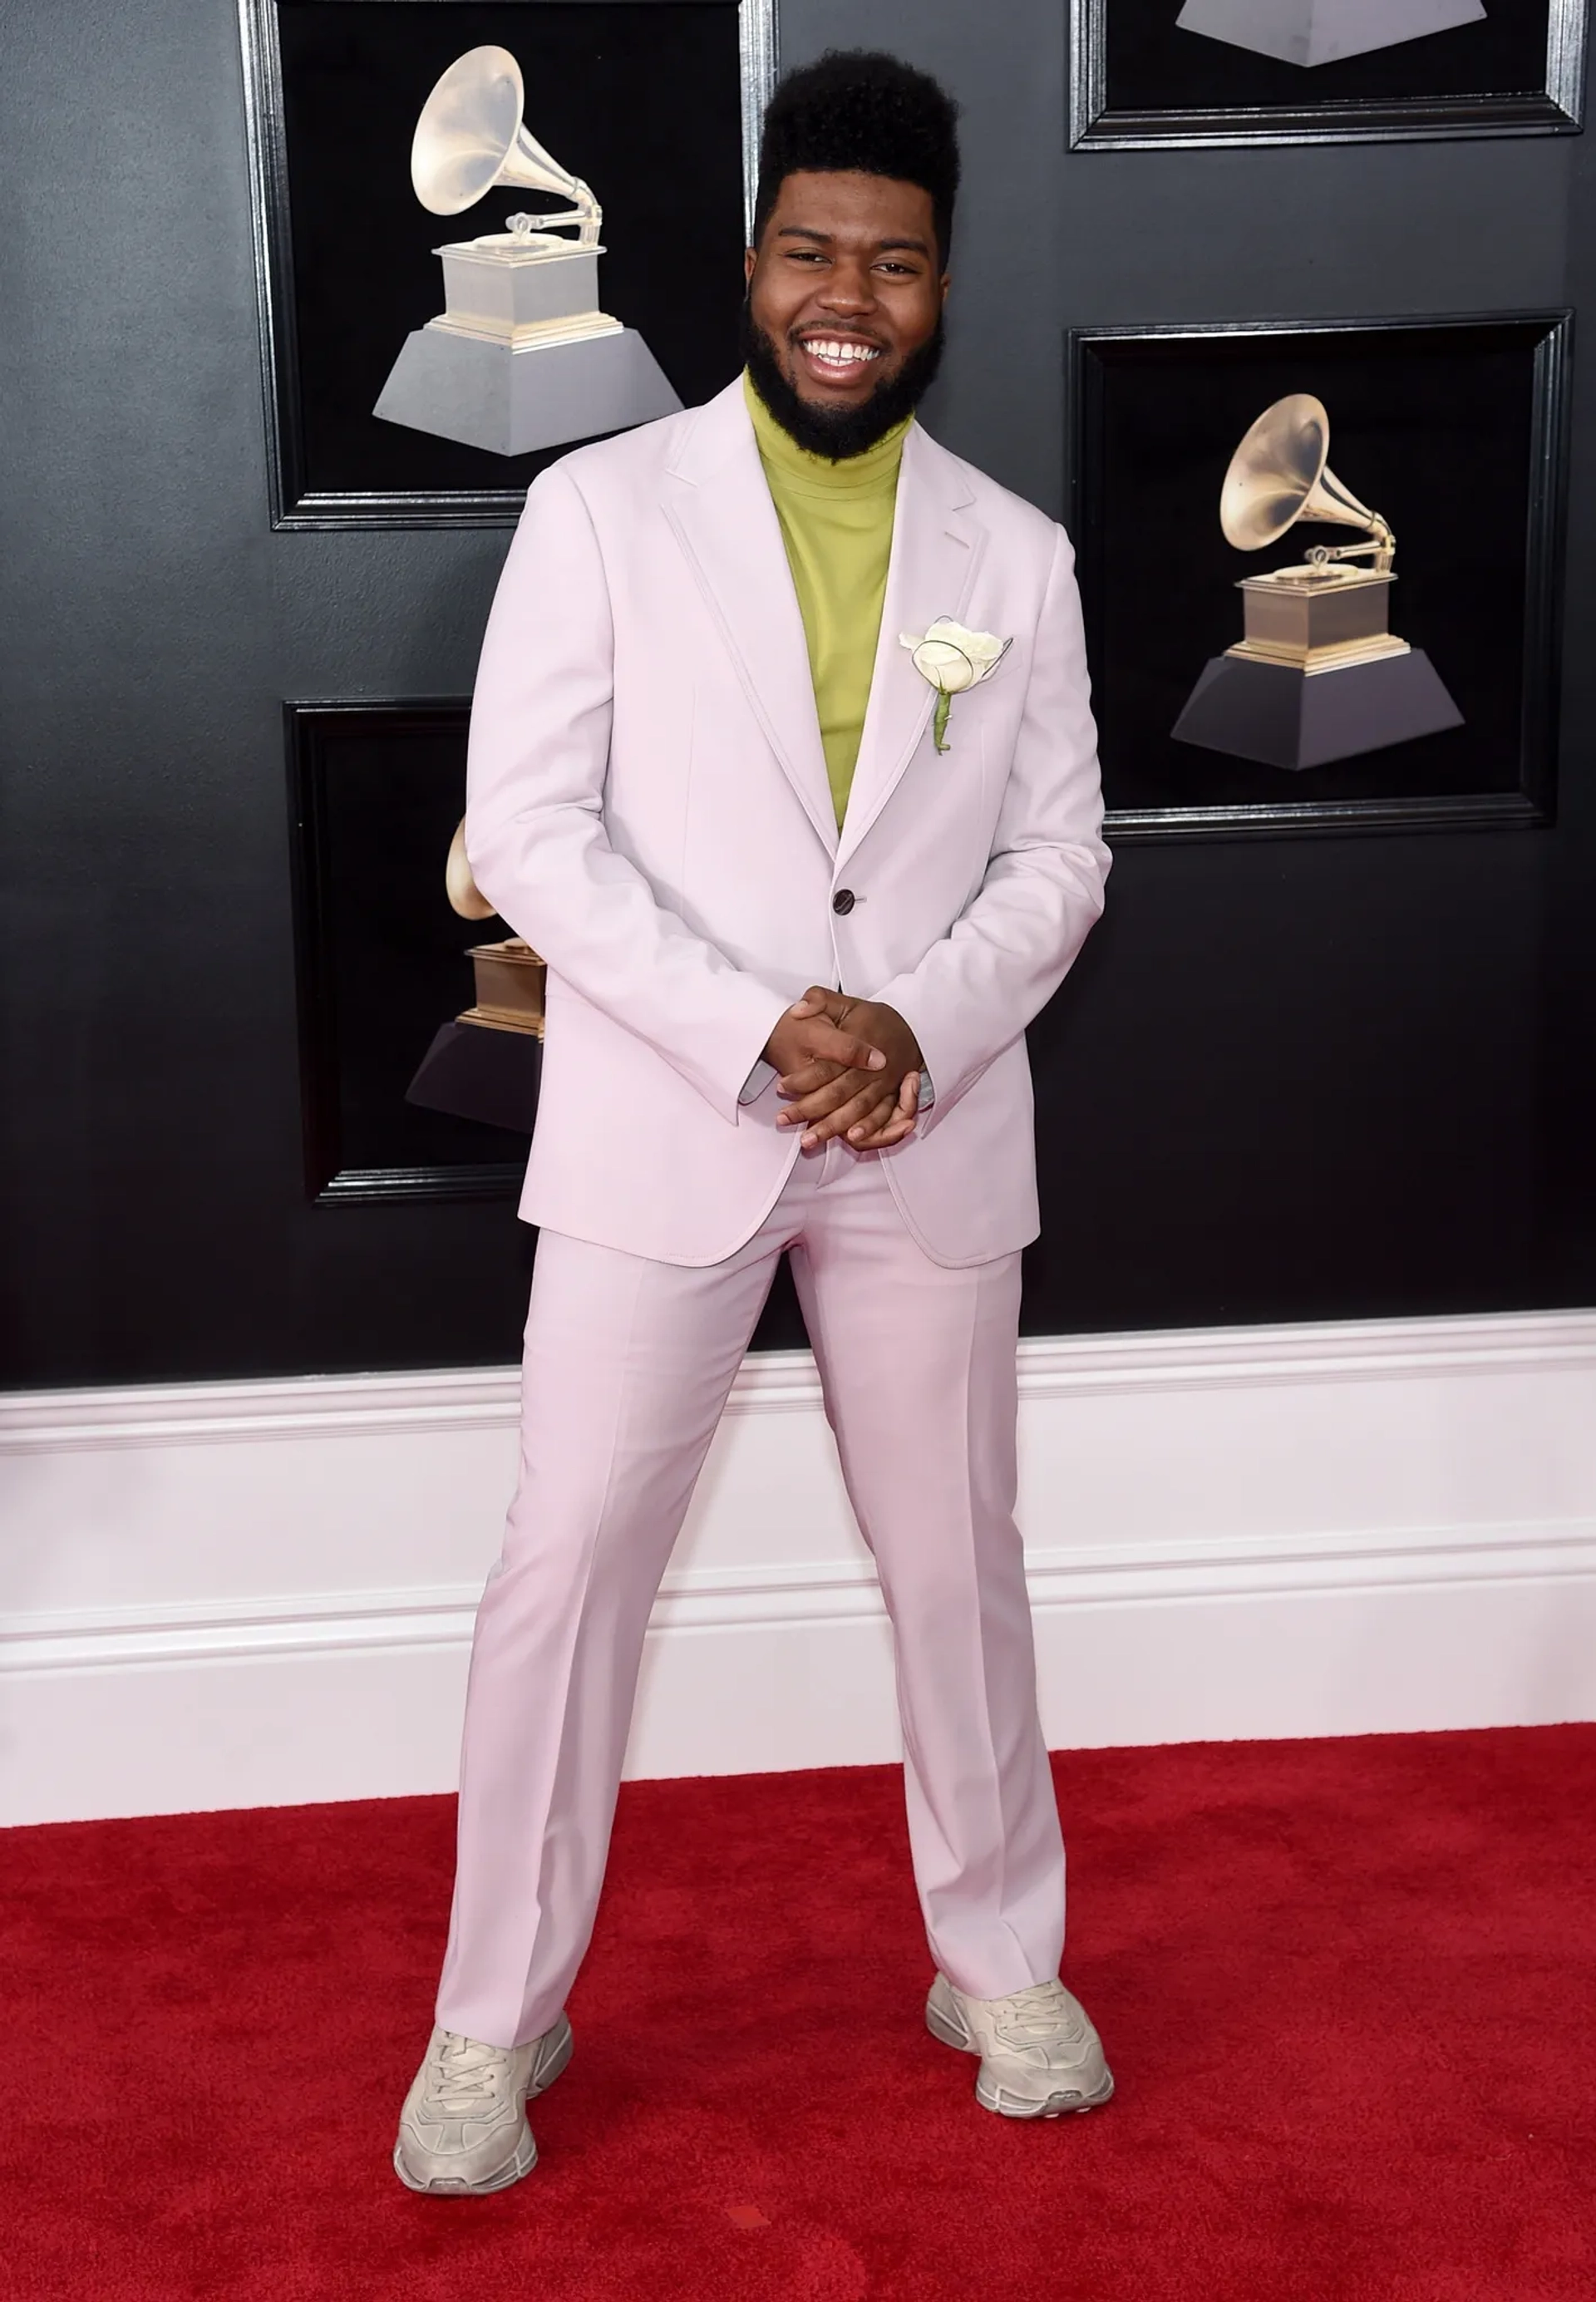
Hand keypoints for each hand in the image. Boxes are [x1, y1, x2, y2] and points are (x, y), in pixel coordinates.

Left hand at [769, 988, 922, 1150]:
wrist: (913, 1028)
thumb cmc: (873, 1018)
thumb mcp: (846, 1001)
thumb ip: (818, 1000)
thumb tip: (796, 1011)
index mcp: (856, 1043)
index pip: (826, 1066)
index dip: (803, 1078)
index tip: (781, 1086)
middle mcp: (870, 1068)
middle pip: (837, 1093)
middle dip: (809, 1109)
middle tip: (783, 1120)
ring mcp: (882, 1084)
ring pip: (855, 1109)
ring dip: (832, 1126)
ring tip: (808, 1140)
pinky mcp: (890, 1095)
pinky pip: (879, 1116)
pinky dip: (867, 1129)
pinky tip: (851, 1139)